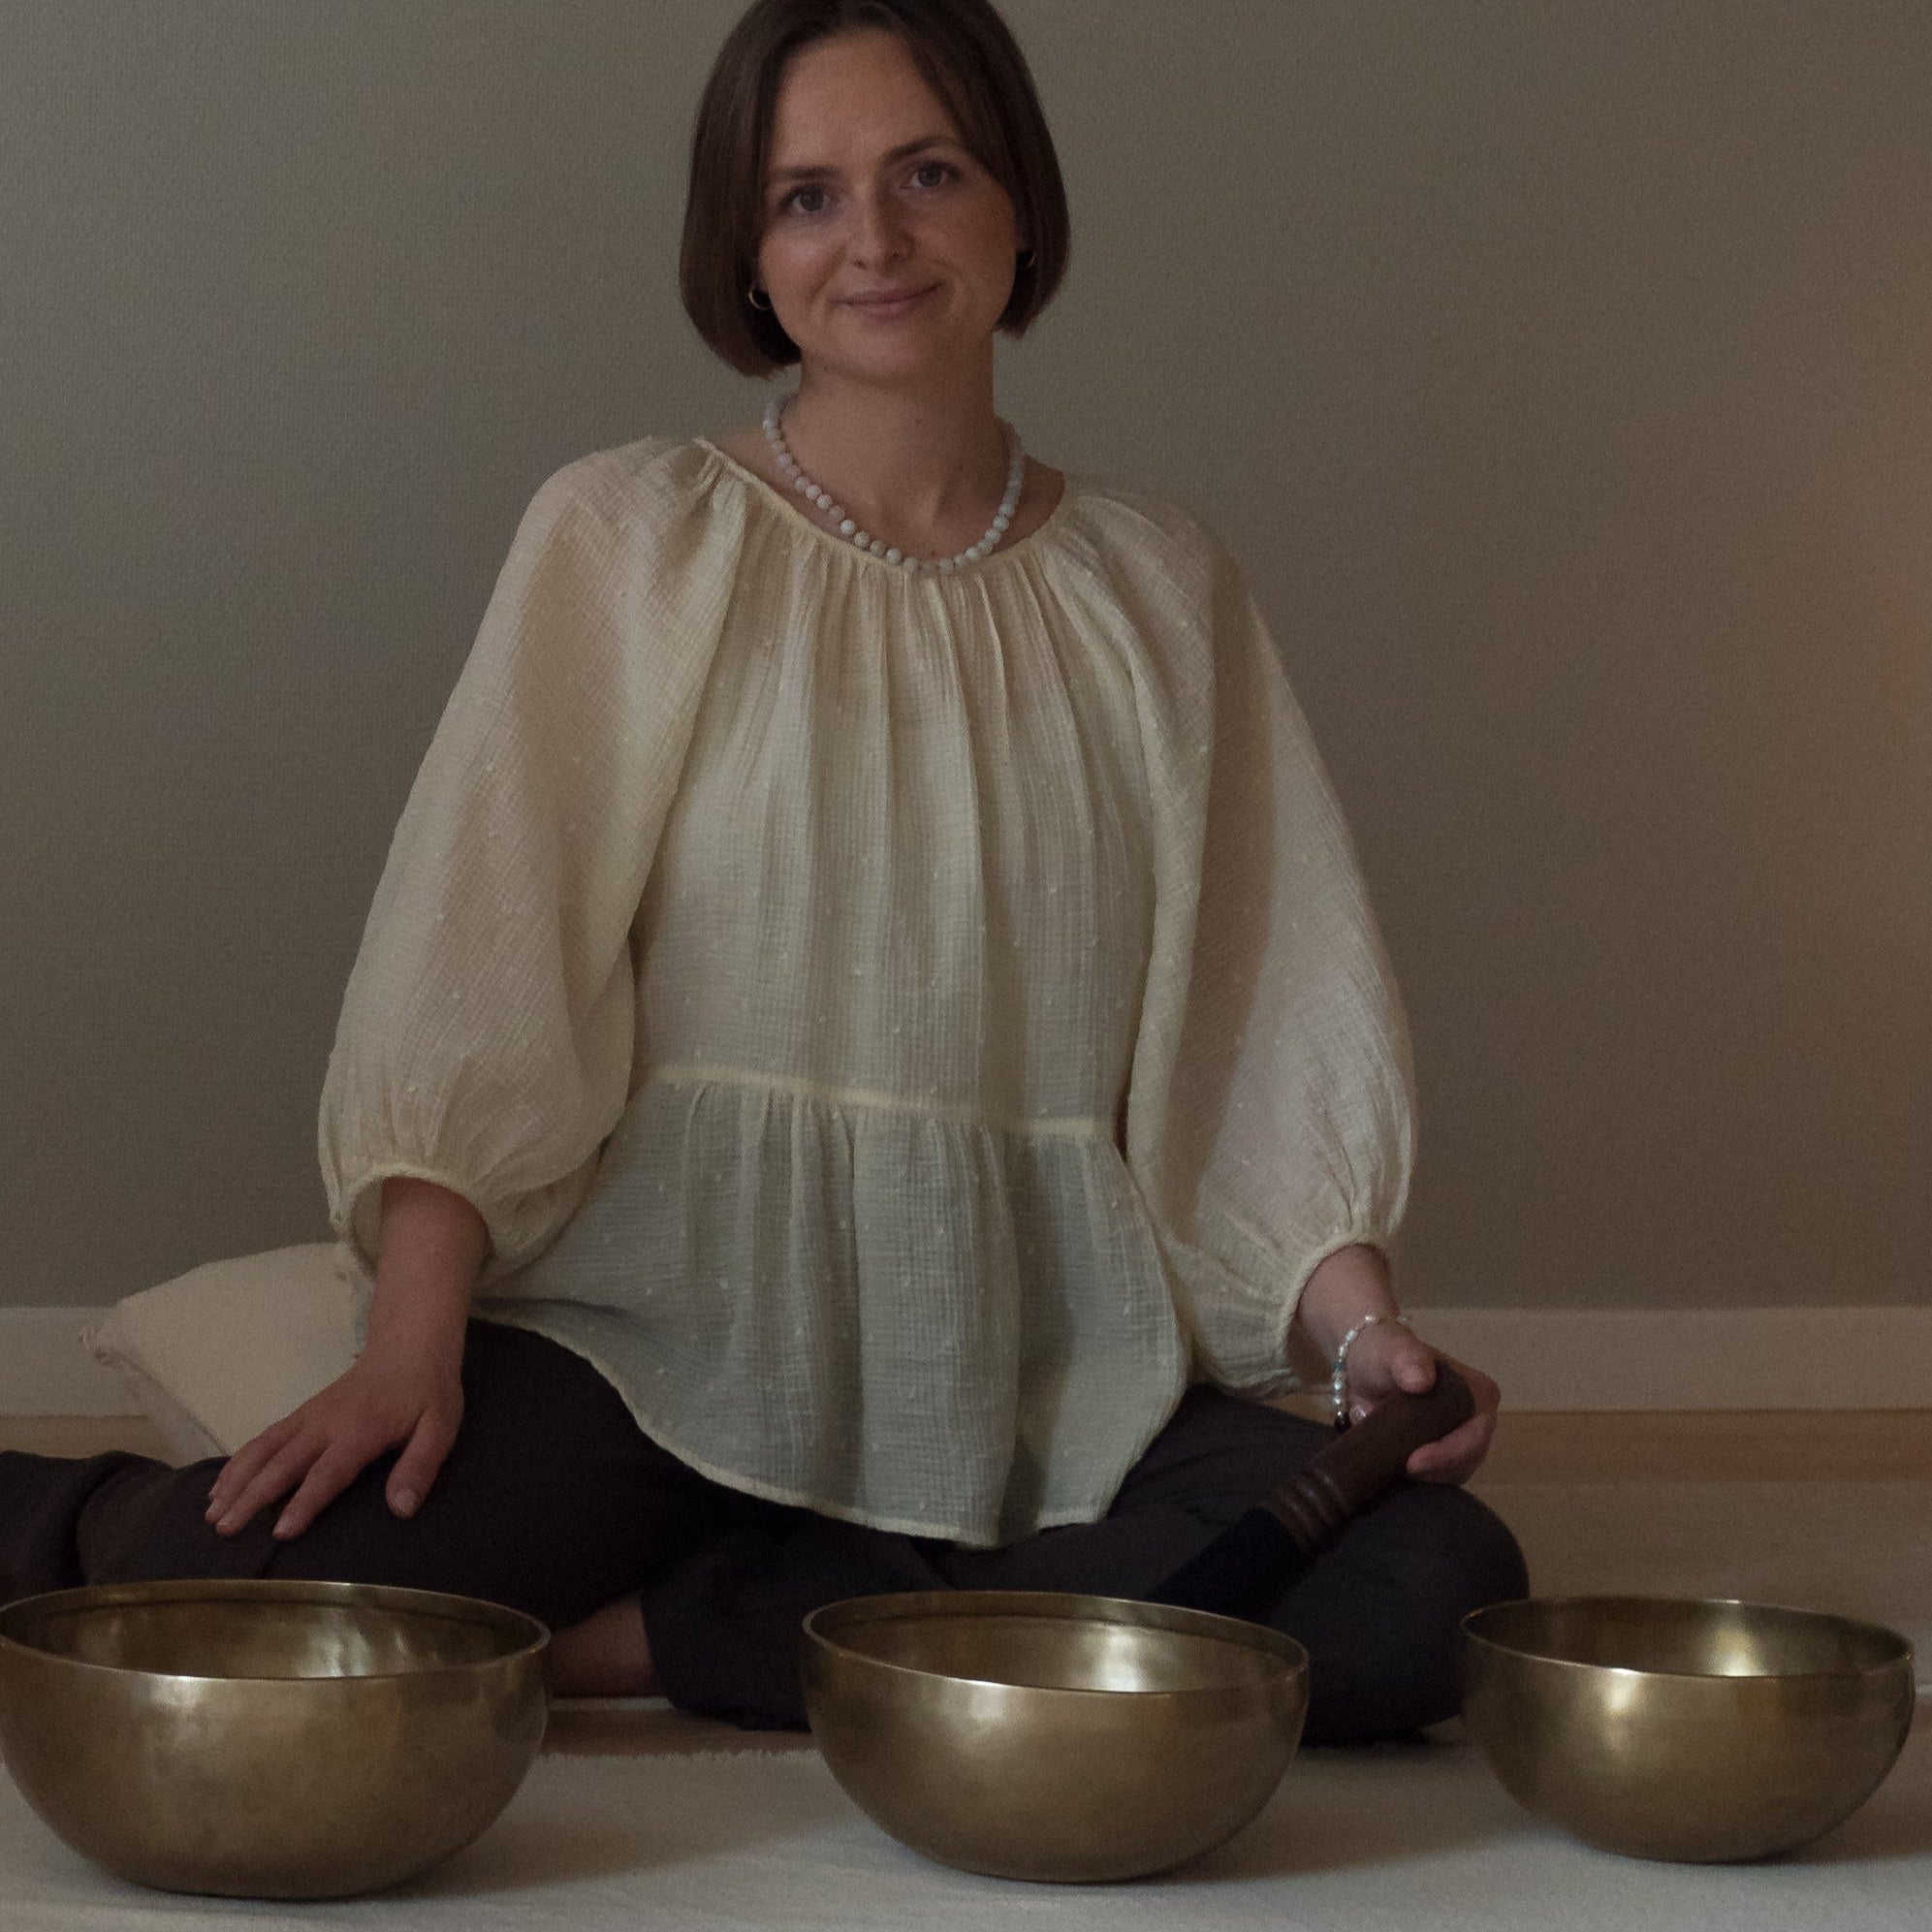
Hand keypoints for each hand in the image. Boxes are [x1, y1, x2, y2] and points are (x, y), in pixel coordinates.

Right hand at [204, 1343, 464, 1540]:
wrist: (409, 1345)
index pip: (327, 1472)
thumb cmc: (427, 1393)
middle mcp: (327, 1423)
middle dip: (252, 1497)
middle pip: (282, 1462)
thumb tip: (401, 1509)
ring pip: (264, 1447)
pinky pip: (265, 1437)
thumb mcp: (440, 1427)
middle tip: (225, 1530)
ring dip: (236, 1479)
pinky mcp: (303, 1413)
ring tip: (212, 1513)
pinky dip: (240, 1461)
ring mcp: (310, 1416)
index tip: (280, 1532)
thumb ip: (420, 1466)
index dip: (304, 1502)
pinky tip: (222, 1485)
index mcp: (361, 1431)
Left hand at [1341, 1322, 1499, 1484]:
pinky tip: (1391, 1470)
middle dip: (1436, 1470)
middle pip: (1467, 1460)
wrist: (1361, 1366)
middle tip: (1399, 1469)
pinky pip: (1434, 1478)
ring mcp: (1458, 1440)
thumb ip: (1408, 1358)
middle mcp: (1476, 1421)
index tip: (1413, 1462)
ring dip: (1423, 1477)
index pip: (1476, 1434)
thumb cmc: (1383, 1350)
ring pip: (1451, 1474)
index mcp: (1477, 1393)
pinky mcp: (1438, 1456)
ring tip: (1390, 1461)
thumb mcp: (1392, 1348)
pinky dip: (1415, 1480)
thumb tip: (1421, 1381)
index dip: (1450, 1454)